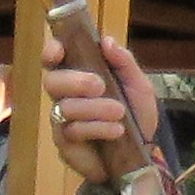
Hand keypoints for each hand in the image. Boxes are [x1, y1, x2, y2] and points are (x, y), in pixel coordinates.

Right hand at [36, 38, 161, 185]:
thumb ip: (124, 62)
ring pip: (65, 107)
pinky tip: (117, 131)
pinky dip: (97, 128)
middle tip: (99, 86)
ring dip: (95, 108)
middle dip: (74, 81)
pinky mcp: (65, 144)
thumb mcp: (138, 86)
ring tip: (119, 113)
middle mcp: (66, 96)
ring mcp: (62, 121)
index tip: (58, 50)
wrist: (143, 154)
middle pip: (51, 82)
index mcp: (79, 75)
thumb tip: (107, 40)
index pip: (55, 60)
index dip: (51, 51)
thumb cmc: (136, 115)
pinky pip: (73, 130)